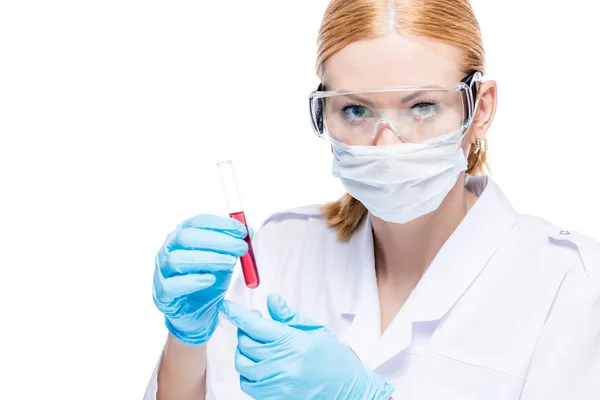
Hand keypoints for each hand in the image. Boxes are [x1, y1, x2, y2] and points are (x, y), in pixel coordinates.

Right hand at [152, 214, 250, 344]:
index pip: (197, 222)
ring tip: (230, 263)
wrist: (199, 313)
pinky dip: (192, 281)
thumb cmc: (209, 281)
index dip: (220, 224)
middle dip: (217, 240)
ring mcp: (162, 271)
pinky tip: (210, 280)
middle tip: (241, 247)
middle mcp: (168, 250)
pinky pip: (172, 285)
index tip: (241, 230)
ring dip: (207, 259)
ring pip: (177, 259)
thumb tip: (248, 231)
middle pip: (186, 237)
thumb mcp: (225, 260)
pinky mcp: (162, 294)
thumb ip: (233, 246)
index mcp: (183, 236)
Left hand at [219, 294, 394, 399]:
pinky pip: (248, 384)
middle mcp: (283, 363)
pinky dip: (248, 373)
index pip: (255, 325)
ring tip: (257, 346)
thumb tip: (271, 301)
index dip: (237, 314)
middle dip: (245, 331)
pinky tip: (259, 365)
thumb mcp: (315, 331)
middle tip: (254, 325)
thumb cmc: (335, 360)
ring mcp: (278, 382)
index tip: (226, 307)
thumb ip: (290, 317)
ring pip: (243, 364)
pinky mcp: (276, 397)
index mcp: (293, 342)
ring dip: (244, 352)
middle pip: (245, 344)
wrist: (349, 391)